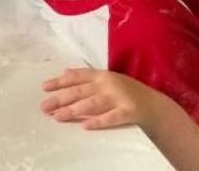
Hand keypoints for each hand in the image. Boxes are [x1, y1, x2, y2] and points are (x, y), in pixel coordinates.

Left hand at [41, 68, 159, 130]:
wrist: (154, 104)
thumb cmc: (125, 91)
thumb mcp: (106, 79)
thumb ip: (86, 76)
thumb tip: (64, 72)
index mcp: (101, 75)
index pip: (76, 77)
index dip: (60, 82)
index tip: (44, 88)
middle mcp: (108, 84)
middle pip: (80, 91)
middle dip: (60, 98)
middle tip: (44, 106)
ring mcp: (118, 98)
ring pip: (92, 104)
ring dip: (73, 110)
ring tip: (57, 117)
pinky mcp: (128, 112)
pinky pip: (111, 117)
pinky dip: (98, 121)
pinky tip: (85, 126)